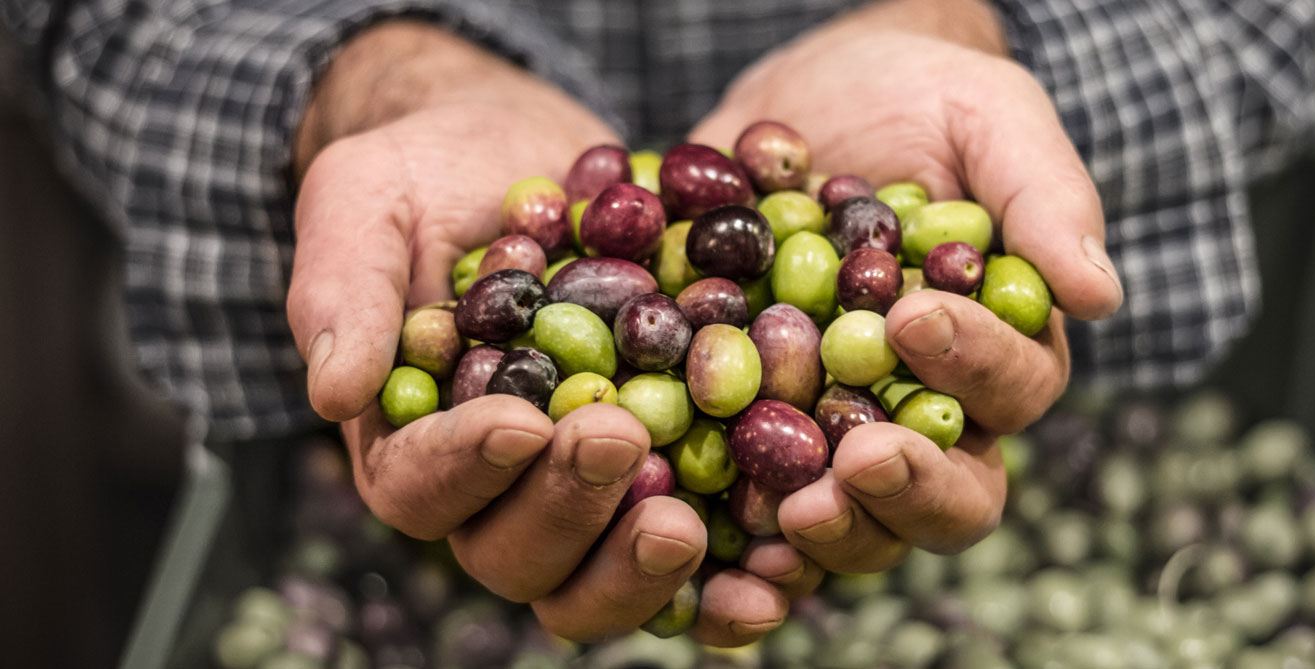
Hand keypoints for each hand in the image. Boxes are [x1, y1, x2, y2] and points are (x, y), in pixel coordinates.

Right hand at [284, 21, 800, 642]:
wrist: (528, 157)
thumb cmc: (432, 174)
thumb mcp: (368, 199)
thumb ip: (344, 287)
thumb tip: (332, 390)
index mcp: (411, 440)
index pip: (420, 486)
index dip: (467, 466)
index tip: (521, 421)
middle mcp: (495, 491)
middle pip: (513, 553)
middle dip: (566, 507)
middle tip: (621, 440)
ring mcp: (582, 497)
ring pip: (597, 578)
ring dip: (640, 565)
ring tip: (688, 519)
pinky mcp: (666, 480)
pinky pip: (692, 562)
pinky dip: (726, 582)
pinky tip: (773, 575)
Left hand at [691, 0, 1123, 572]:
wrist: (804, 102)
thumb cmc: (918, 101)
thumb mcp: (987, 118)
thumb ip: (1044, 197)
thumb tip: (1099, 294)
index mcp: (999, 352)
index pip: (1011, 391)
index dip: (972, 366)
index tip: (912, 321)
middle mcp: (927, 414)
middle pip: (951, 495)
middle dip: (907, 489)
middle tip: (855, 462)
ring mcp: (836, 436)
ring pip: (858, 525)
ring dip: (830, 532)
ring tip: (785, 508)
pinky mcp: (751, 436)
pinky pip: (752, 514)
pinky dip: (737, 545)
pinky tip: (712, 550)